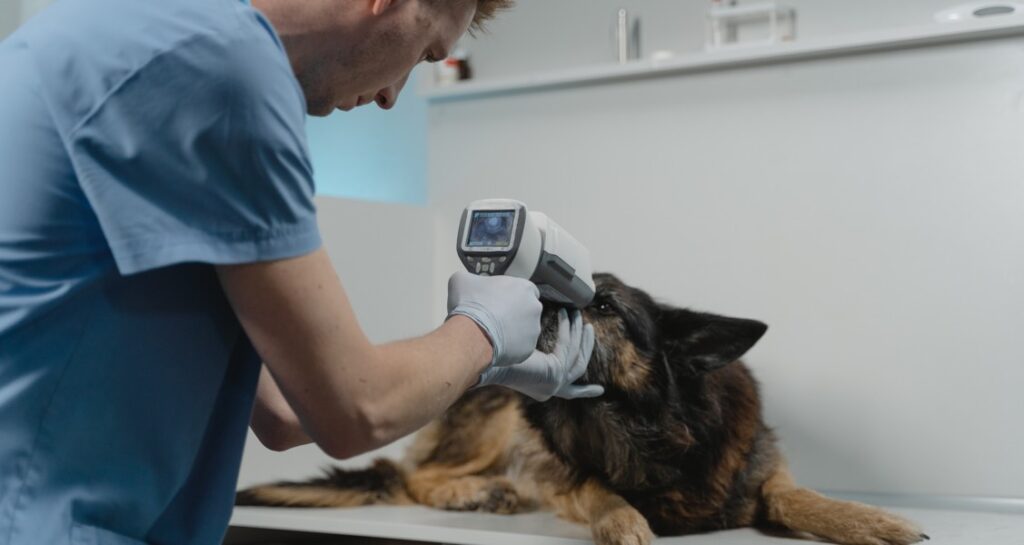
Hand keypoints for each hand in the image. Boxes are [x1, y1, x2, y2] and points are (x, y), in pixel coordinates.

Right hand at [447, 270, 542, 366]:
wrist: (471, 333)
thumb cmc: (469, 304)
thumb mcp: (461, 280)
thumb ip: (471, 279)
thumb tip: (468, 283)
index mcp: (524, 287)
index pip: (524, 290)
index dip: (511, 295)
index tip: (499, 301)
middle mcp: (534, 307)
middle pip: (527, 309)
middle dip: (514, 314)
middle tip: (496, 318)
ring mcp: (534, 329)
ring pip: (525, 330)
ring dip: (513, 331)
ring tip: (494, 333)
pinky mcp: (529, 348)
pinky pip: (521, 346)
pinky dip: (511, 347)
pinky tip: (495, 344)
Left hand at [478, 309, 604, 400]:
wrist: (483, 357)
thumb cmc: (494, 350)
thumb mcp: (522, 351)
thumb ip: (534, 349)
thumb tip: (536, 325)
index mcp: (541, 387)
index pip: (570, 393)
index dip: (585, 392)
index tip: (600, 390)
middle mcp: (549, 390)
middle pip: (578, 369)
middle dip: (586, 347)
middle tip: (589, 327)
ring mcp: (553, 383)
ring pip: (577, 357)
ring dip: (580, 334)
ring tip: (578, 314)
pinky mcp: (554, 373)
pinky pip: (567, 348)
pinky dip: (568, 329)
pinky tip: (565, 314)